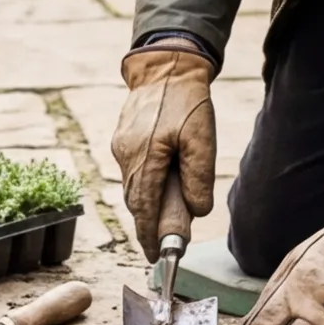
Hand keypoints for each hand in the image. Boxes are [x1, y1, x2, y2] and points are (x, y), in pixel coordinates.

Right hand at [110, 46, 215, 249]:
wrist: (165, 66)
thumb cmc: (187, 101)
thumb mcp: (202, 139)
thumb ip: (198, 177)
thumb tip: (196, 212)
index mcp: (145, 158)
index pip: (145, 209)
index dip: (150, 236)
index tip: (156, 258)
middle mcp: (127, 157)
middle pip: (136, 203)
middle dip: (148, 227)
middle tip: (162, 247)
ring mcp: (121, 148)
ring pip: (133, 188)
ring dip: (147, 207)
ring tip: (162, 222)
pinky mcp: (122, 140)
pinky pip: (132, 173)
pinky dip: (144, 187)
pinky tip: (158, 190)